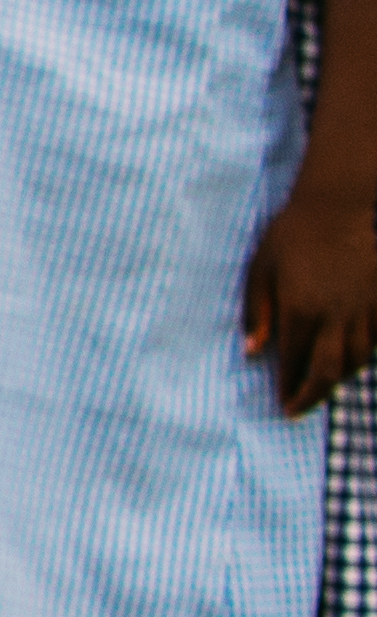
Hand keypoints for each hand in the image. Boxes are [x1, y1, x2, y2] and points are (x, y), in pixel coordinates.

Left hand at [245, 193, 376, 416]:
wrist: (336, 207)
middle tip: (298, 410)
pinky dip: (364, 357)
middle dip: (313, 396)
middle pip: (329, 371)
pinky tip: (351, 362)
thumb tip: (252, 352)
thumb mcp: (259, 270)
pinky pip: (376, 340)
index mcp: (300, 309)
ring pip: (357, 359)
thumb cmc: (290, 236)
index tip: (281, 402)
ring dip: (339, 379)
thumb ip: (256, 313)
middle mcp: (335, 315)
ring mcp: (363, 309)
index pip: (294, 361)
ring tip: (322, 388)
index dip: (288, 386)